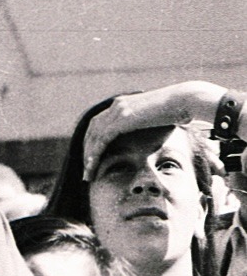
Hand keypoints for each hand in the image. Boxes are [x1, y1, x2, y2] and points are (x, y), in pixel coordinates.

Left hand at [81, 81, 228, 179]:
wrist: (188, 100)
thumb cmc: (180, 111)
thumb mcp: (156, 120)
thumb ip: (146, 127)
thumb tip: (150, 138)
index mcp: (122, 105)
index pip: (99, 126)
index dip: (93, 144)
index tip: (92, 160)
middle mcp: (117, 106)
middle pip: (92, 131)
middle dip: (87, 151)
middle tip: (86, 170)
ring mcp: (118, 110)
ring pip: (94, 137)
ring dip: (88, 157)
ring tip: (88, 174)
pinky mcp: (123, 118)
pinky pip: (102, 139)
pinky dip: (95, 154)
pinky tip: (92, 166)